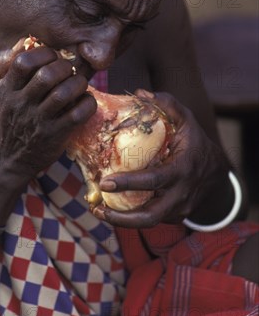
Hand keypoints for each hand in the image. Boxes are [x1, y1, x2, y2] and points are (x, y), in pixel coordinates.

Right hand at [0, 45, 96, 179]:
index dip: (42, 53)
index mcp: (6, 91)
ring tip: (79, 84)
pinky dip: (87, 103)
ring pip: (64, 93)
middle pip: (47, 75)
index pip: (23, 62)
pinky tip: (85, 101)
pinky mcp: (55, 136)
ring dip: (78, 83)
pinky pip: (78, 115)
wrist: (7, 161)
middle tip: (69, 70)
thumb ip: (4, 68)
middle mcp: (21, 105)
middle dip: (64, 67)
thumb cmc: (6, 122)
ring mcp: (39, 122)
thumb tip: (22, 43)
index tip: (52, 56)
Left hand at [92, 91, 228, 227]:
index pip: (155, 180)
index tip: (105, 183)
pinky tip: (113, 209)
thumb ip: (167, 104)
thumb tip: (140, 93)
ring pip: (149, 222)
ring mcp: (179, 209)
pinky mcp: (175, 217)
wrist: (217, 170)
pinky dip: (131, 217)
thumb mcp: (187, 120)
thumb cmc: (196, 141)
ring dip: (122, 221)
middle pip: (151, 216)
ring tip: (99, 211)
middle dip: (121, 218)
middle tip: (97, 209)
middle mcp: (181, 194)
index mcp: (183, 170)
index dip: (129, 183)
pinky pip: (152, 220)